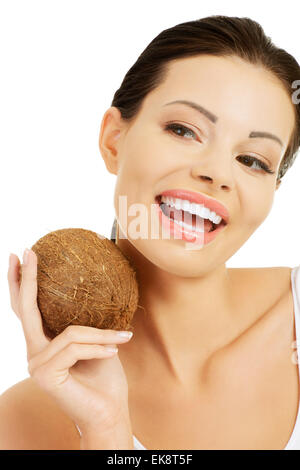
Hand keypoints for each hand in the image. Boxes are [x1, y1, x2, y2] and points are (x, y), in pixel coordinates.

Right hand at [7, 249, 133, 441]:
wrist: (109, 413)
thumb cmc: (104, 376)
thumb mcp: (97, 340)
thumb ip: (87, 321)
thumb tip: (96, 286)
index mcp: (44, 342)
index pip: (26, 309)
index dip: (21, 282)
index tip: (22, 256)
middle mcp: (34, 352)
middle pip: (26, 310)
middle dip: (27, 278)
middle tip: (29, 252)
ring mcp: (36, 365)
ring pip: (70, 333)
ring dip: (102, 335)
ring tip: (124, 338)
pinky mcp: (46, 375)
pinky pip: (76, 347)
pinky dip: (99, 347)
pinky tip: (116, 352)